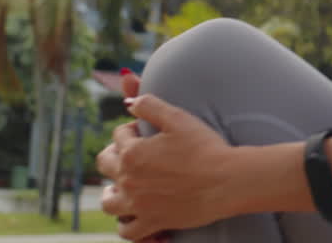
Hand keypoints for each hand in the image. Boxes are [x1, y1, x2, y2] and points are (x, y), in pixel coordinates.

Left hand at [98, 94, 236, 240]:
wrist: (226, 181)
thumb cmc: (205, 147)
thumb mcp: (178, 118)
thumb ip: (150, 106)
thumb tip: (129, 101)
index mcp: (132, 152)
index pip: (119, 135)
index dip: (131, 128)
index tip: (144, 130)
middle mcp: (128, 180)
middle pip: (105, 165)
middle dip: (114, 155)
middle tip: (132, 155)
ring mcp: (138, 204)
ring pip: (108, 202)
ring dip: (111, 193)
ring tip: (120, 188)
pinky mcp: (152, 222)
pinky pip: (127, 231)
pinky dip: (127, 225)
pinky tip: (135, 216)